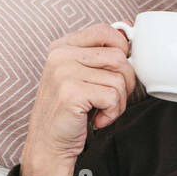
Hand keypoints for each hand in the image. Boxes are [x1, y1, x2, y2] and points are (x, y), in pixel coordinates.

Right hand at [19, 23, 137, 175]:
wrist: (48, 145)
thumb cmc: (70, 112)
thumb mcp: (82, 76)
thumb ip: (100, 54)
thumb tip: (128, 30)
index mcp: (62, 46)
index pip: (105, 31)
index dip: (122, 50)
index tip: (118, 71)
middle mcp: (60, 55)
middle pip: (119, 57)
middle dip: (125, 82)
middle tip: (110, 99)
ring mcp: (64, 72)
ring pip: (119, 79)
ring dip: (118, 101)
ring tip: (101, 110)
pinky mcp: (71, 92)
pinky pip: (113, 97)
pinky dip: (112, 113)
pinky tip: (96, 119)